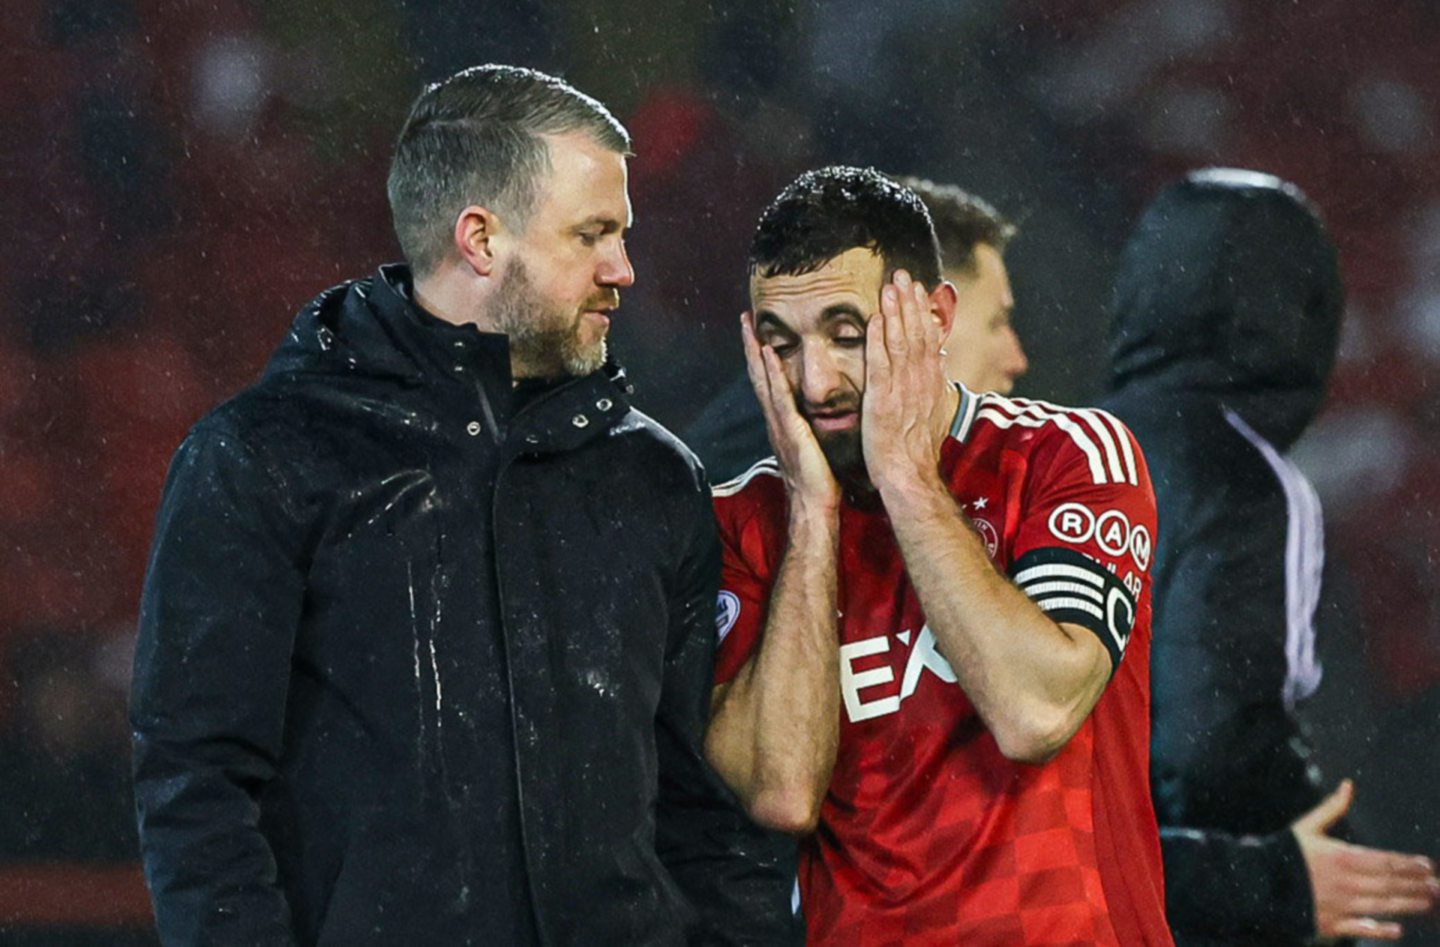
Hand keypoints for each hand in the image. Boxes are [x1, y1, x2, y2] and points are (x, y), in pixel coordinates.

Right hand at [741, 311, 839, 510]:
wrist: (814, 505)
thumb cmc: (819, 479)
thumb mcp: (813, 445)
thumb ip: (810, 427)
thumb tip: (818, 413)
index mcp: (782, 421)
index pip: (768, 382)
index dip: (760, 357)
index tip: (757, 333)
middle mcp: (775, 419)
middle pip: (758, 375)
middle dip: (750, 346)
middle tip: (745, 317)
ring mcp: (779, 423)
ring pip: (763, 379)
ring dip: (754, 351)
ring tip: (749, 326)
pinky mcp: (790, 429)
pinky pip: (778, 396)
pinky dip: (771, 373)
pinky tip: (767, 354)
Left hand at [861, 270, 954, 494]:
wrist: (909, 475)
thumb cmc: (916, 450)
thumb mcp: (933, 412)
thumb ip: (934, 385)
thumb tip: (938, 363)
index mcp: (931, 383)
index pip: (928, 339)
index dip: (922, 311)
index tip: (918, 288)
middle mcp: (920, 381)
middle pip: (917, 333)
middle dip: (910, 302)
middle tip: (903, 274)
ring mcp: (902, 389)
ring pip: (901, 342)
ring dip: (896, 312)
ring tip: (891, 285)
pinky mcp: (882, 400)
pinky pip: (881, 364)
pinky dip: (879, 340)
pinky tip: (876, 318)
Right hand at [1293, 779, 1438, 940]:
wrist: (1257, 882)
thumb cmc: (1284, 853)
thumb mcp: (1307, 826)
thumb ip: (1332, 808)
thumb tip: (1348, 785)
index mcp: (1341, 857)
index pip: (1384, 860)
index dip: (1408, 863)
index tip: (1426, 865)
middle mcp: (1346, 882)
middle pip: (1389, 884)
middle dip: (1415, 884)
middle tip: (1437, 886)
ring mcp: (1340, 905)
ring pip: (1382, 905)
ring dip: (1407, 904)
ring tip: (1427, 902)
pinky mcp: (1331, 923)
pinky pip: (1361, 928)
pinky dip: (1380, 929)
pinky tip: (1397, 929)